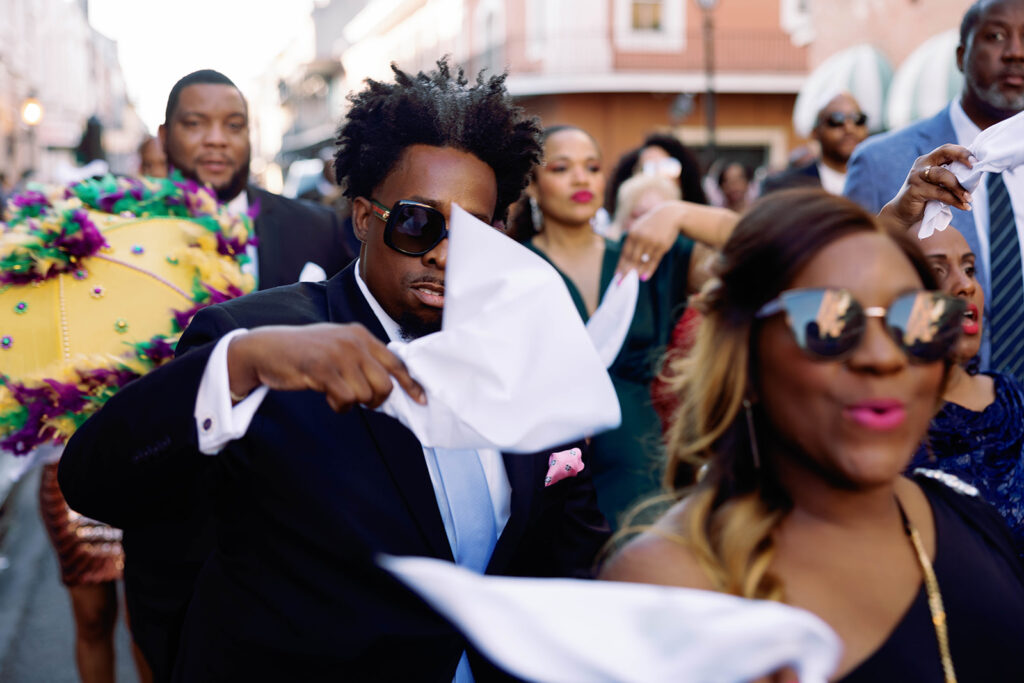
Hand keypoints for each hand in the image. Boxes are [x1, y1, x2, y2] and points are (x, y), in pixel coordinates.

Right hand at [226, 323, 425, 411]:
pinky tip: (327, 396)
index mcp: (361, 334)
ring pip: (366, 394)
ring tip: (335, 393)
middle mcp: (354, 341)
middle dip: (376, 400)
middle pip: (385, 384)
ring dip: (351, 402)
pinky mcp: (323, 369)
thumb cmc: (306, 352)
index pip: (396, 361)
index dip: (411, 383)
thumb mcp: (339, 346)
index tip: (421, 400)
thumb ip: (363, 358)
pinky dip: (339, 405)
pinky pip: (346, 399)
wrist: (267, 349)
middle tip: (361, 400)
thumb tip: (390, 383)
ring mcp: (339, 354)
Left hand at [616, 202, 684, 279]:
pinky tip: (644, 277)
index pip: (625, 253)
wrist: (670, 215)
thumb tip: (626, 261)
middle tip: (621, 282)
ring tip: (632, 281)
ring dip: (637, 272)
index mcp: (633, 233)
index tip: (616, 275)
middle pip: (632, 259)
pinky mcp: (662, 246)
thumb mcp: (638, 228)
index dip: (620, 265)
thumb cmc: (651, 224)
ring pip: (643, 261)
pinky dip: (649, 270)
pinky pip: (654, 261)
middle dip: (626, 272)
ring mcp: (652, 242)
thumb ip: (631, 242)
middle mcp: (641, 238)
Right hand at [879, 144, 972, 229]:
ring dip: (959, 187)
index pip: (948, 149)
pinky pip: (938, 193)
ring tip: (969, 198)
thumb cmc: (926, 198)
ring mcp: (916, 177)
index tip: (977, 161)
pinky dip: (953, 200)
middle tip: (975, 168)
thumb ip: (952, 177)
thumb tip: (976, 175)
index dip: (963, 152)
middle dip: (962, 157)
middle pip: (944, 152)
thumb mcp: (939, 184)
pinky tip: (963, 207)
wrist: (903, 214)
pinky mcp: (914, 190)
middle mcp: (921, 165)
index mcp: (929, 160)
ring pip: (942, 175)